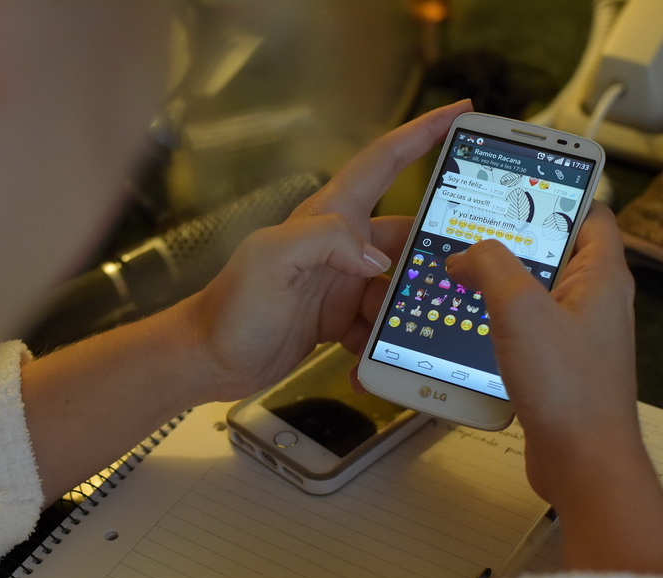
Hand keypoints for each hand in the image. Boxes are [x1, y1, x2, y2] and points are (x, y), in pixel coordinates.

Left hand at [177, 100, 471, 400]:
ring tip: (412, 336)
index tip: (462, 112)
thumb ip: (324, 240)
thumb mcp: (270, 259)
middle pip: (406, 236)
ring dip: (404, 313)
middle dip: (434, 253)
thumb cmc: (230, 308)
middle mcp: (338, 245)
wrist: (209, 359)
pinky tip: (369, 365)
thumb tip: (376, 257)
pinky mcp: (338, 318)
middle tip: (468, 271)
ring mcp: (340, 283)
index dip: (422, 134)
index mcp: (327, 217)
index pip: (383, 162)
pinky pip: (377, 327)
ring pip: (396, 289)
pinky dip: (379, 346)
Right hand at [445, 203, 662, 572]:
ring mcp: (574, 333)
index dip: (553, 193)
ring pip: (532, 291)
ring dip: (496, 285)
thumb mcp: (520, 309)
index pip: (587, 212)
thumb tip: (467, 253)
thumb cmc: (571, 392)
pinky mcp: (554, 362)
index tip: (516, 184)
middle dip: (510, 242)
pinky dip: (494, 323)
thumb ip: (490, 265)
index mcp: (599, 276)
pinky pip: (521, 328)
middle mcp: (592, 302)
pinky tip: (467, 328)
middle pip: (551, 251)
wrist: (581, 461)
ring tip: (462, 277)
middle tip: (474, 231)